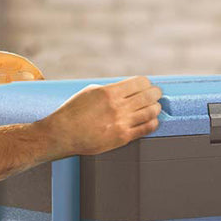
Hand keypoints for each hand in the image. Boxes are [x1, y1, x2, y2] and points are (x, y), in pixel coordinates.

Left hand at [0, 47, 43, 103]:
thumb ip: (3, 80)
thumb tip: (27, 77)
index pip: (17, 61)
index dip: (32, 71)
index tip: (44, 83)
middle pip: (12, 66)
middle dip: (26, 77)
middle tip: (38, 92)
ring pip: (3, 75)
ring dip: (15, 83)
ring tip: (25, 96)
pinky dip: (4, 88)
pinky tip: (5, 99)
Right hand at [40, 76, 162, 156]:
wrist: (63, 134)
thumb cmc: (73, 112)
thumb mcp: (90, 92)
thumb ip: (110, 89)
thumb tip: (126, 89)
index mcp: (109, 92)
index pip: (139, 83)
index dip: (146, 83)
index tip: (147, 85)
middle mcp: (117, 107)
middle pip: (148, 96)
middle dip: (155, 93)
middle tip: (156, 94)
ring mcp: (121, 123)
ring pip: (150, 112)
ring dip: (155, 107)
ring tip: (155, 107)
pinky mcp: (122, 137)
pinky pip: (146, 128)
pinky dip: (152, 122)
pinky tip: (152, 120)